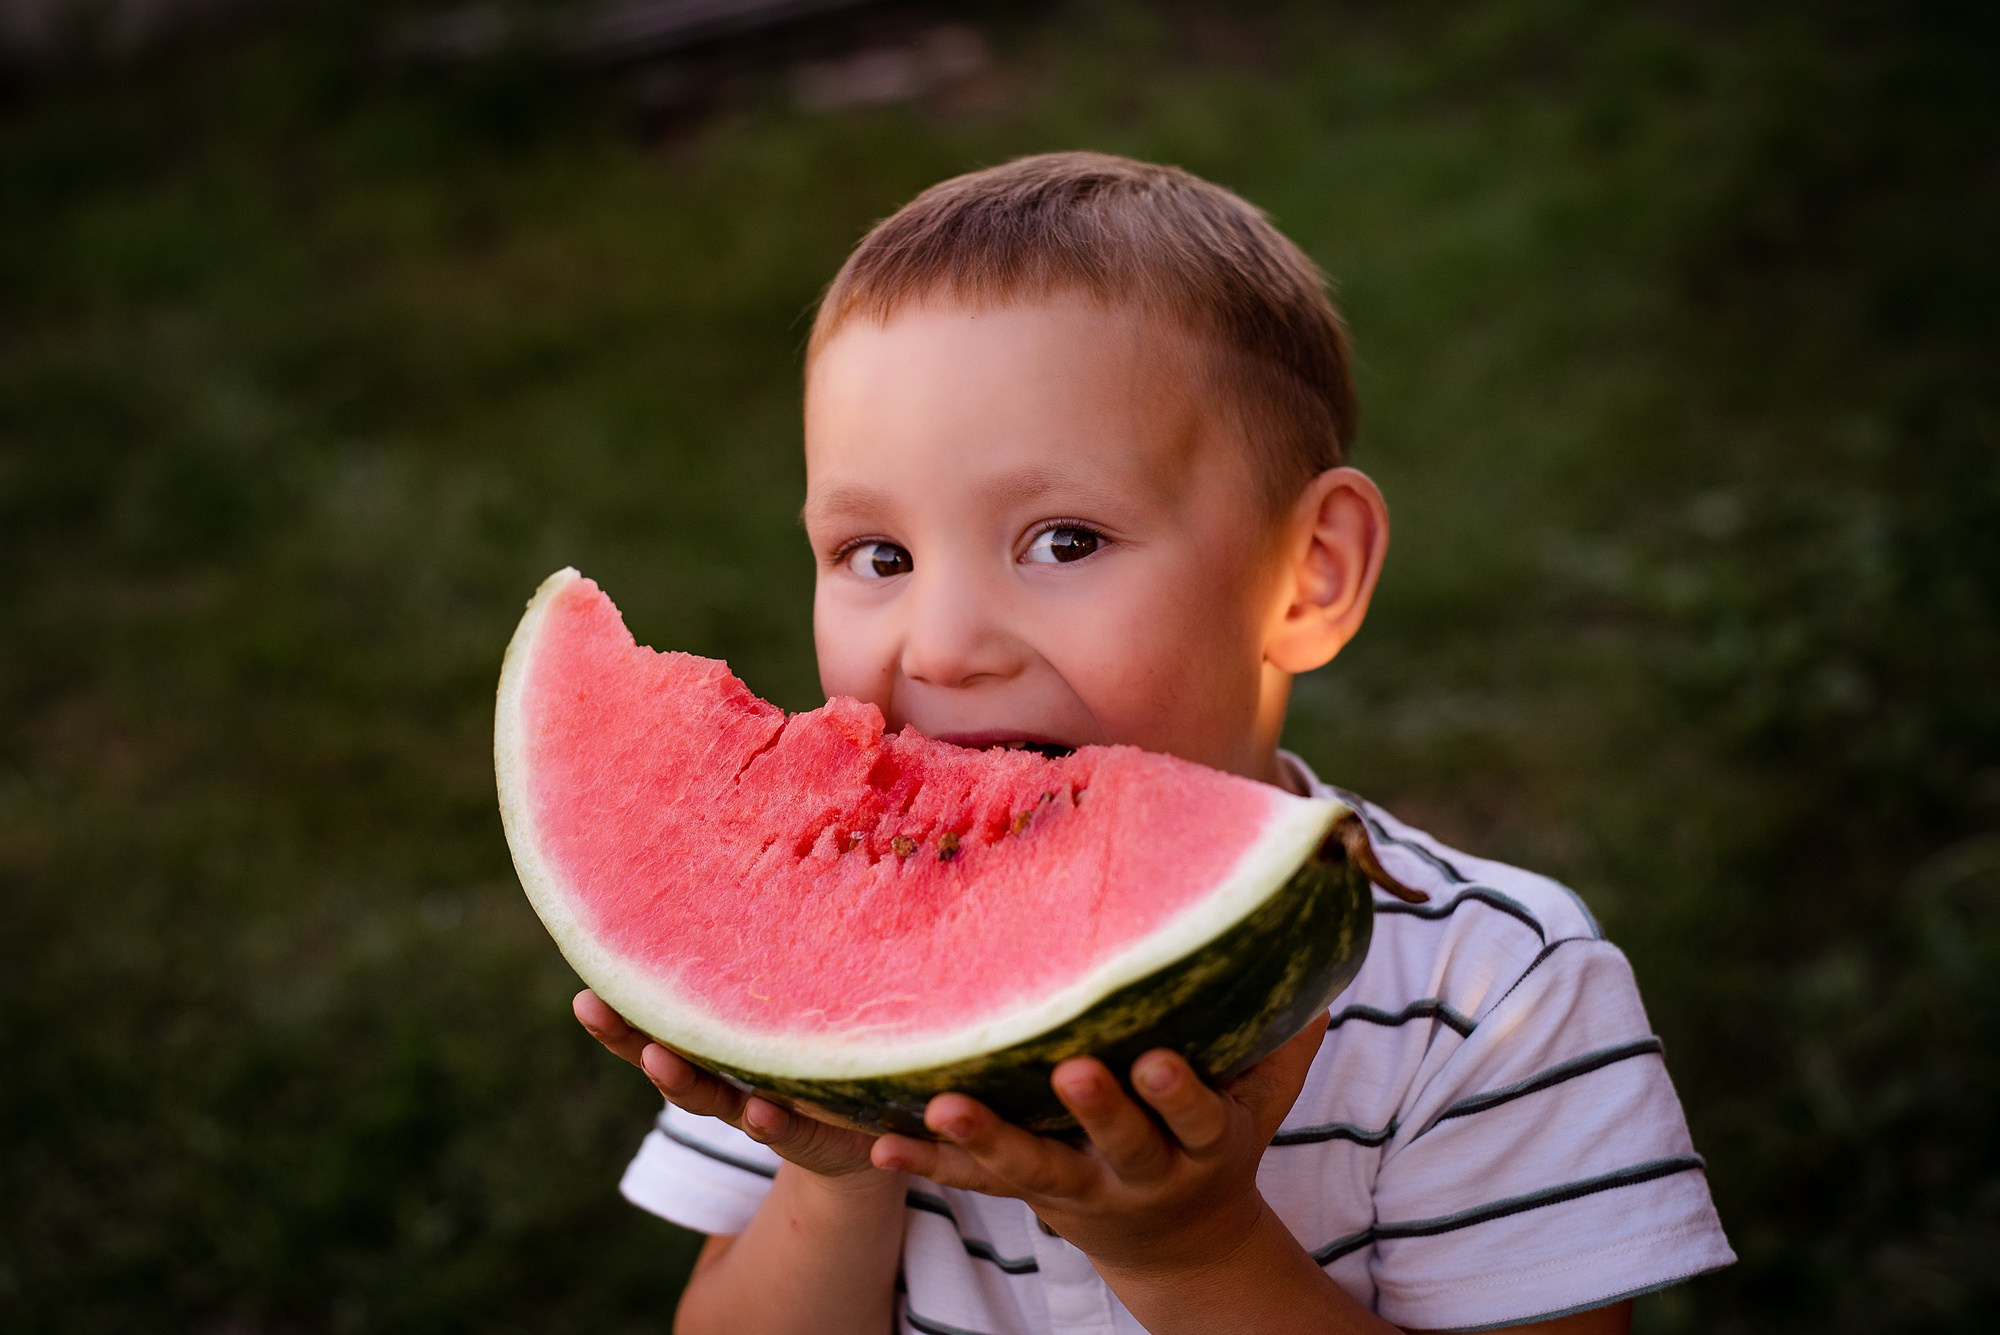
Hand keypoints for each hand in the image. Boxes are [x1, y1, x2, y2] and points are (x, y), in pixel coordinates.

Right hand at [574, 989, 884, 1178]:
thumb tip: (745, 885)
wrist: (869, 1139)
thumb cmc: (821, 1057)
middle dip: (630, 1037)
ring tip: (661, 1061)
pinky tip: (761, 1110)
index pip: (658, 1028)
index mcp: (718, 1050)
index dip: (619, 1016)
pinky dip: (770, 1122)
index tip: (581, 993)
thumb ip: (767, 976)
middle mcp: (728, 1081)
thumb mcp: (793, 1011)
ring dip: (682, 1081)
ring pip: (714, 1097)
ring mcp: (760, 1108)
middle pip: (668, 1061)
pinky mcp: (806, 1133)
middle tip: (595, 1011)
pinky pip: (786, 1128)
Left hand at [870, 1013, 1329, 1275]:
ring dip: (989, 1137)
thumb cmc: (1216, 1138)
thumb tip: (1322, 944)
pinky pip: (974, 1181)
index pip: (1199, 1117)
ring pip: (1033, 1169)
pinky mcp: (1029, 1195)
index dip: (1180, 1093)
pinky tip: (883, 1139)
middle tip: (1070, 1072)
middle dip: (1099, 1110)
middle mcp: (1142, 1173)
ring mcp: (1080, 1189)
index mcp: (1203, 1144)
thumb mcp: (1263, 1101)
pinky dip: (931, 1161)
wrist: (1180, 1244)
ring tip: (945, 1104)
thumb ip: (1286, 1036)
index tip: (1160, 1058)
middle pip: (1121, 1145)